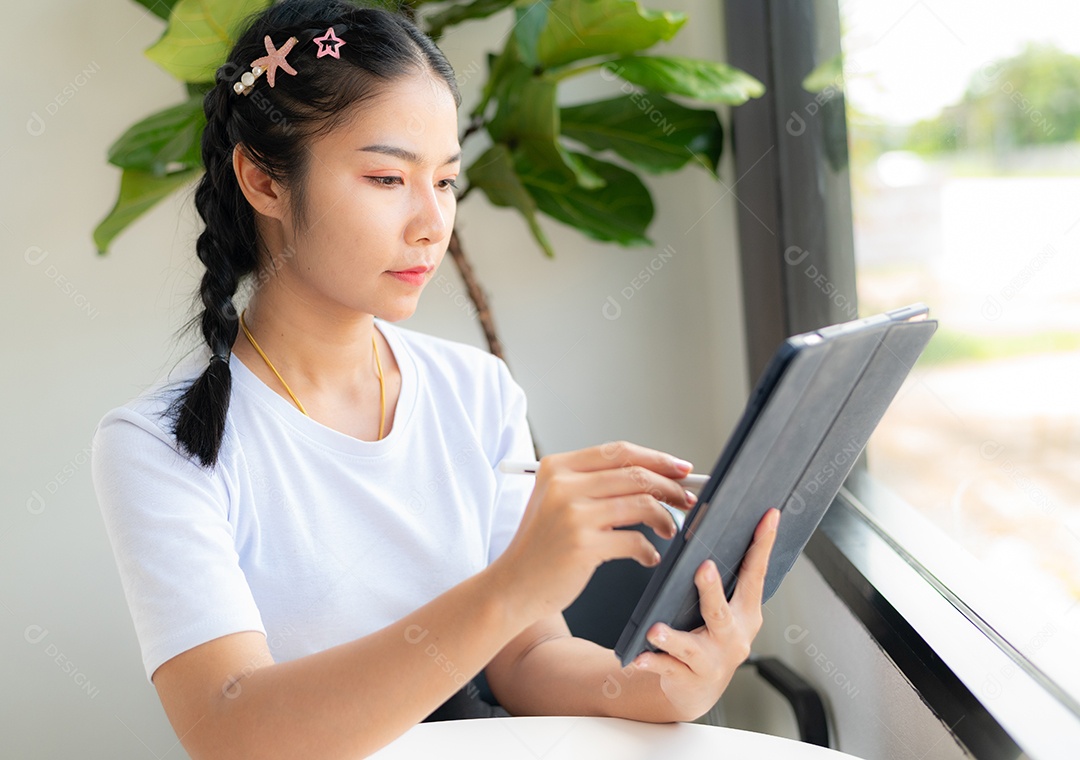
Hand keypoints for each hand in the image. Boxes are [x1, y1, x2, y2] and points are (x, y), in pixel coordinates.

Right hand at [489, 440, 698, 622]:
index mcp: (557, 467)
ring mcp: (572, 515)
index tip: (680, 469)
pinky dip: (649, 550)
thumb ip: (596, 484)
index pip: (619, 451)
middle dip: (670, 488)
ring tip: (668, 530)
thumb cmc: (542, 545)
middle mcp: (563, 485)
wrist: (513, 586)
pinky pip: (635, 541)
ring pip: (641, 505)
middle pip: (635, 475)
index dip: (656, 458)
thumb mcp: (557, 501)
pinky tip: (648, 557)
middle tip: (685, 500)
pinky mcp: (582, 546)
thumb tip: (655, 477)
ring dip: (664, 519)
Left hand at [631, 507, 780, 721]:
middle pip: (721, 612)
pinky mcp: (688, 678)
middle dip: (712, 590)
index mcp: (745, 612)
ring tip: (655, 630)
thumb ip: (722, 581)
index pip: (755, 574)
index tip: (768, 515)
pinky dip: (652, 662)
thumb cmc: (709, 639)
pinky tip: (638, 658)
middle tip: (704, 568)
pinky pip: (667, 668)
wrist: (697, 689)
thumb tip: (710, 530)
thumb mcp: (724, 611)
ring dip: (673, 637)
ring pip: (691, 647)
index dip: (763, 544)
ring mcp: (711, 660)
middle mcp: (733, 637)